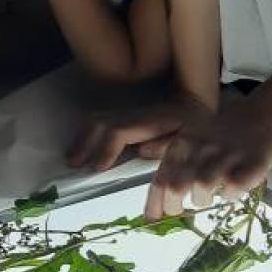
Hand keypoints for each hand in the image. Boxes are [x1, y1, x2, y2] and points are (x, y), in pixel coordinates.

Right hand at [68, 94, 212, 174]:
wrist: (199, 103)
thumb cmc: (197, 126)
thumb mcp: (190, 139)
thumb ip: (169, 145)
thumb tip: (143, 151)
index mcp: (152, 121)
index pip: (119, 132)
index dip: (105, 150)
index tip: (94, 168)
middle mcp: (137, 114)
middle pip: (101, 122)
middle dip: (84, 143)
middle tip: (73, 165)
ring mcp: (130, 113)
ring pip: (98, 119)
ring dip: (82, 137)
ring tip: (72, 158)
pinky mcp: (129, 116)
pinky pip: (102, 120)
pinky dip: (88, 132)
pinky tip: (82, 146)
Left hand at [145, 98, 271, 218]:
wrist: (265, 114)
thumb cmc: (226, 129)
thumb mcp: (193, 133)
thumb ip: (170, 150)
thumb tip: (146, 162)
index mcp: (185, 141)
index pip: (161, 178)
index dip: (155, 202)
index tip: (152, 218)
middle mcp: (202, 148)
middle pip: (177, 187)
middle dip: (174, 206)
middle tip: (180, 210)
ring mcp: (226, 157)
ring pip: (202, 190)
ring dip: (202, 199)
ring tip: (210, 194)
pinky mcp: (250, 166)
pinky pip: (231, 191)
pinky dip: (229, 195)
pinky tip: (231, 187)